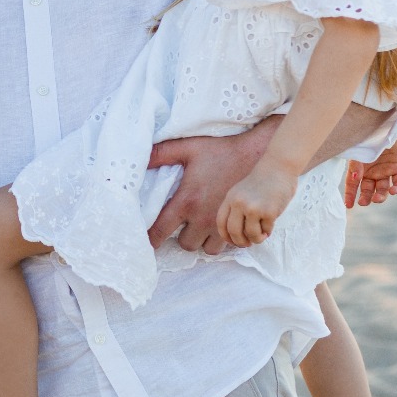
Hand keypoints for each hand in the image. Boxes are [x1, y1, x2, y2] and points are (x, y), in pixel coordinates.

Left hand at [144, 121, 275, 254]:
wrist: (256, 153)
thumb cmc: (221, 149)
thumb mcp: (188, 148)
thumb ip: (162, 153)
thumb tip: (140, 157)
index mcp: (187, 201)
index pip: (160, 231)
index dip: (151, 239)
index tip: (148, 240)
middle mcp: (203, 217)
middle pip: (186, 244)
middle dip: (182, 237)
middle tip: (182, 225)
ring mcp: (222, 223)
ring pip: (207, 249)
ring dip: (203, 240)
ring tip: (201, 227)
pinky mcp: (239, 224)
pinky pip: (227, 245)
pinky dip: (221, 239)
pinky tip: (218, 227)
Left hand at [216, 164, 296, 247]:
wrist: (278, 168)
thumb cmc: (261, 182)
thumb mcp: (240, 192)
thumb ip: (236, 209)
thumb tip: (236, 235)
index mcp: (230, 199)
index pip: (221, 223)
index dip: (226, 237)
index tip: (233, 242)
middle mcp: (239, 204)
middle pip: (234, 232)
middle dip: (240, 242)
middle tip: (248, 244)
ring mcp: (254, 208)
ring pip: (251, 234)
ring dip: (256, 239)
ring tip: (261, 235)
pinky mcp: (269, 212)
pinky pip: (266, 230)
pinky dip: (268, 232)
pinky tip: (269, 226)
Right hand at [343, 137, 396, 208]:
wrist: (384, 123)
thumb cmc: (367, 136)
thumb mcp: (358, 152)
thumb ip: (356, 166)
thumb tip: (354, 180)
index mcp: (359, 168)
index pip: (353, 185)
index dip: (350, 195)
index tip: (349, 206)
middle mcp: (372, 171)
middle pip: (368, 189)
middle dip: (366, 197)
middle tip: (364, 202)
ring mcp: (385, 170)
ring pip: (384, 189)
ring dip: (381, 196)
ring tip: (378, 199)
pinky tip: (394, 191)